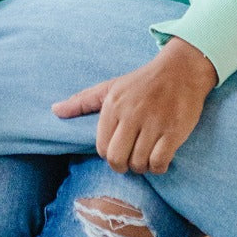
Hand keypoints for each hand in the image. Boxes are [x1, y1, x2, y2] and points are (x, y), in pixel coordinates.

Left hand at [52, 37, 216, 174]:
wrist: (181, 70)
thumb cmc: (142, 81)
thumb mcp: (110, 87)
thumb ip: (82, 101)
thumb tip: (54, 110)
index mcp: (113, 105)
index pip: (101, 148)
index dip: (110, 153)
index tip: (120, 147)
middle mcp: (131, 114)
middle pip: (117, 159)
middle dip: (123, 166)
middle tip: (131, 159)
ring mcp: (154, 123)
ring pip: (139, 163)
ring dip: (142, 167)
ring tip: (147, 156)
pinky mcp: (174, 131)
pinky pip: (159, 162)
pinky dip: (158, 167)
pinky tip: (160, 158)